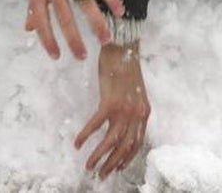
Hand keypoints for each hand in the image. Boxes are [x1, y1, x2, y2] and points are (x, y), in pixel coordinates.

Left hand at [24, 0, 123, 59]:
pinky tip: (120, 11)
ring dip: (97, 23)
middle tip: (82, 56)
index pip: (40, 19)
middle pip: (64, 16)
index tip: (57, 56)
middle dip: (74, 39)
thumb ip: (33, 6)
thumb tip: (29, 29)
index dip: (47, 38)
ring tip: (106, 39)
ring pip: (86, 2)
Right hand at [75, 42, 150, 179]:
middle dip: (112, 163)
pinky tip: (78, 143)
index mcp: (144, 112)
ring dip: (99, 156)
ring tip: (89, 166)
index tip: (117, 168)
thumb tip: (122, 121)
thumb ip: (132, 107)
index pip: (137, 142)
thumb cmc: (126, 65)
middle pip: (125, 147)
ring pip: (111, 141)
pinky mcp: (109, 102)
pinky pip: (96, 125)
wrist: (122, 46)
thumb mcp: (135, 90)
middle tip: (101, 174)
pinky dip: (85, 135)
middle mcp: (136, 114)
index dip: (127, 158)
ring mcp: (123, 109)